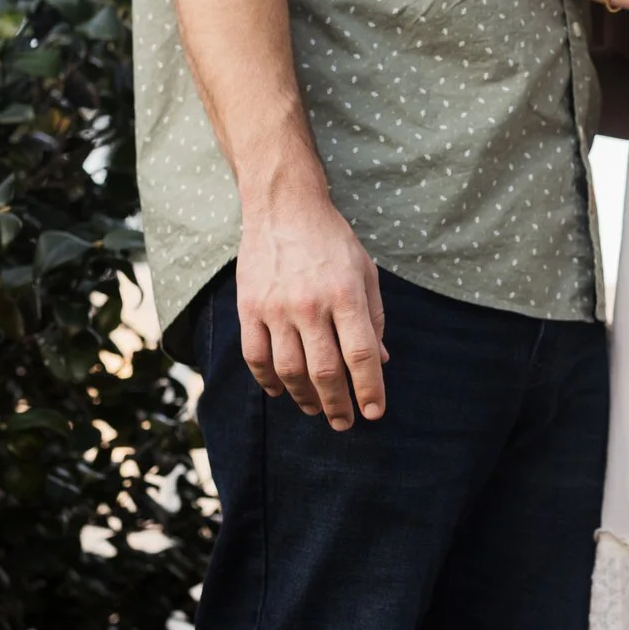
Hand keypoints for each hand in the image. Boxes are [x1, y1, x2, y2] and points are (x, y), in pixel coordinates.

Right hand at [235, 188, 386, 430]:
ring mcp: (276, 307)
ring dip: (304, 397)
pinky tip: (281, 391)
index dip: (370, 388)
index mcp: (346, 295)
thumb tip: (379, 361)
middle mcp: (311, 304)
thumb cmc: (331, 240)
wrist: (284, 206)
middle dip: (337, 404)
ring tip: (315, 409)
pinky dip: (268, 380)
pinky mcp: (249, 307)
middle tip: (344, 423)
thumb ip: (373, 317)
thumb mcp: (365, 272)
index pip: (361, 354)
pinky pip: (256, 356)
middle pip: (325, 370)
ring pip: (289, 370)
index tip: (374, 412)